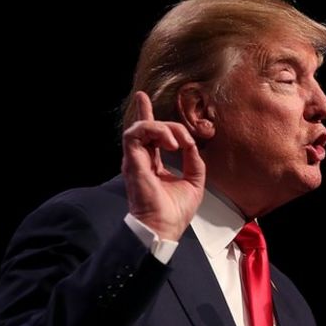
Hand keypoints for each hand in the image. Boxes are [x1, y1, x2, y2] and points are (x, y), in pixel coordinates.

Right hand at [121, 91, 205, 240]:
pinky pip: (135, 134)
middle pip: (146, 127)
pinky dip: (155, 131)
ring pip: (141, 127)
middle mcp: (141, 160)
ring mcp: (135, 160)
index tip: (143, 98)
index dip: (146, 114)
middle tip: (185, 140)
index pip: (148, 135)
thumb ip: (193, 161)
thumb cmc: (175, 211)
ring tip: (177, 143)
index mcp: (153, 164)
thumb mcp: (194, 181)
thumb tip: (192, 145)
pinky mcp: (132, 161)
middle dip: (166, 123)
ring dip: (162, 128)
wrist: (164, 227)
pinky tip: (171, 143)